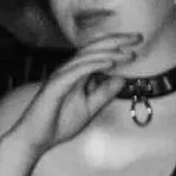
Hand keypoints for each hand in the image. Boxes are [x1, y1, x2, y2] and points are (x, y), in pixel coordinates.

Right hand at [22, 35, 147, 153]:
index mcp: (77, 73)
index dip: (117, 45)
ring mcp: (62, 75)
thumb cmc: (58, 123)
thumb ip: (105, 93)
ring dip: (109, 52)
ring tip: (127, 53)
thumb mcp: (90, 107)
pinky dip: (95, 64)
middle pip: (94, 48)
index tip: (137, 44)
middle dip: (117, 41)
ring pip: (87, 56)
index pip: (98, 53)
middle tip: (138, 37)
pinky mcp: (56, 84)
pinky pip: (78, 70)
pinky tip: (110, 63)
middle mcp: (69, 70)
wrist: (37, 138)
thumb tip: (123, 79)